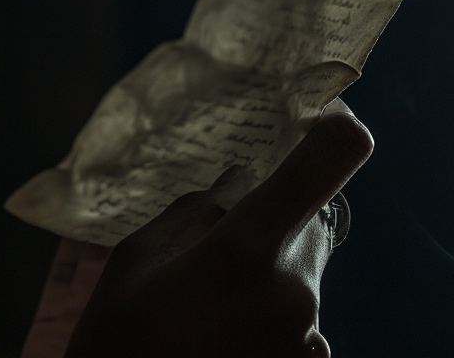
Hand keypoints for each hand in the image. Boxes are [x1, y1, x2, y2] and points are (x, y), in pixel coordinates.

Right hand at [62, 111, 373, 357]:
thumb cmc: (118, 345)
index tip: (321, 118)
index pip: (329, 162)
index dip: (334, 129)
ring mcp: (310, 346)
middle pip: (310, 225)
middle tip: (213, 257)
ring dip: (267, 283)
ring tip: (205, 317)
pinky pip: (300, 329)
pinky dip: (268, 326)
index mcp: (246, 249)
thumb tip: (235, 188)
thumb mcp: (136, 261)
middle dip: (272, 227)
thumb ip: (193, 213)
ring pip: (302, 280)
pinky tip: (219, 344)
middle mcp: (296, 294)